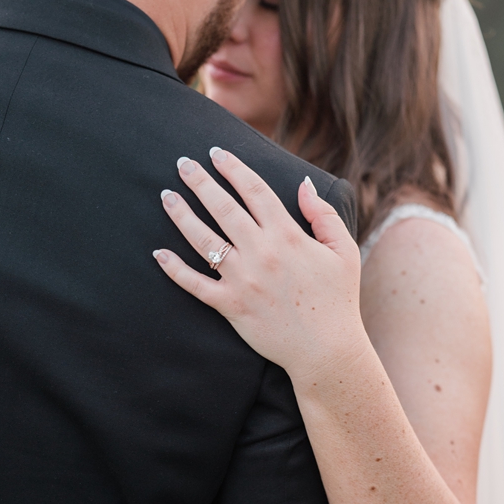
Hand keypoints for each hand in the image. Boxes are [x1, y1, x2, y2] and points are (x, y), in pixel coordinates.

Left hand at [153, 147, 366, 384]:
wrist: (327, 350)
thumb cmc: (339, 299)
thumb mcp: (344, 252)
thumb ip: (324, 215)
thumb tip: (303, 183)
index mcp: (289, 236)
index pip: (255, 191)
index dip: (233, 168)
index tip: (216, 153)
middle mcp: (262, 252)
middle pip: (222, 207)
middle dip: (200, 181)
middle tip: (182, 163)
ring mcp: (243, 279)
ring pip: (202, 239)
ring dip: (181, 214)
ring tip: (167, 195)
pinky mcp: (230, 305)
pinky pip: (194, 284)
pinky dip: (174, 268)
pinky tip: (159, 253)